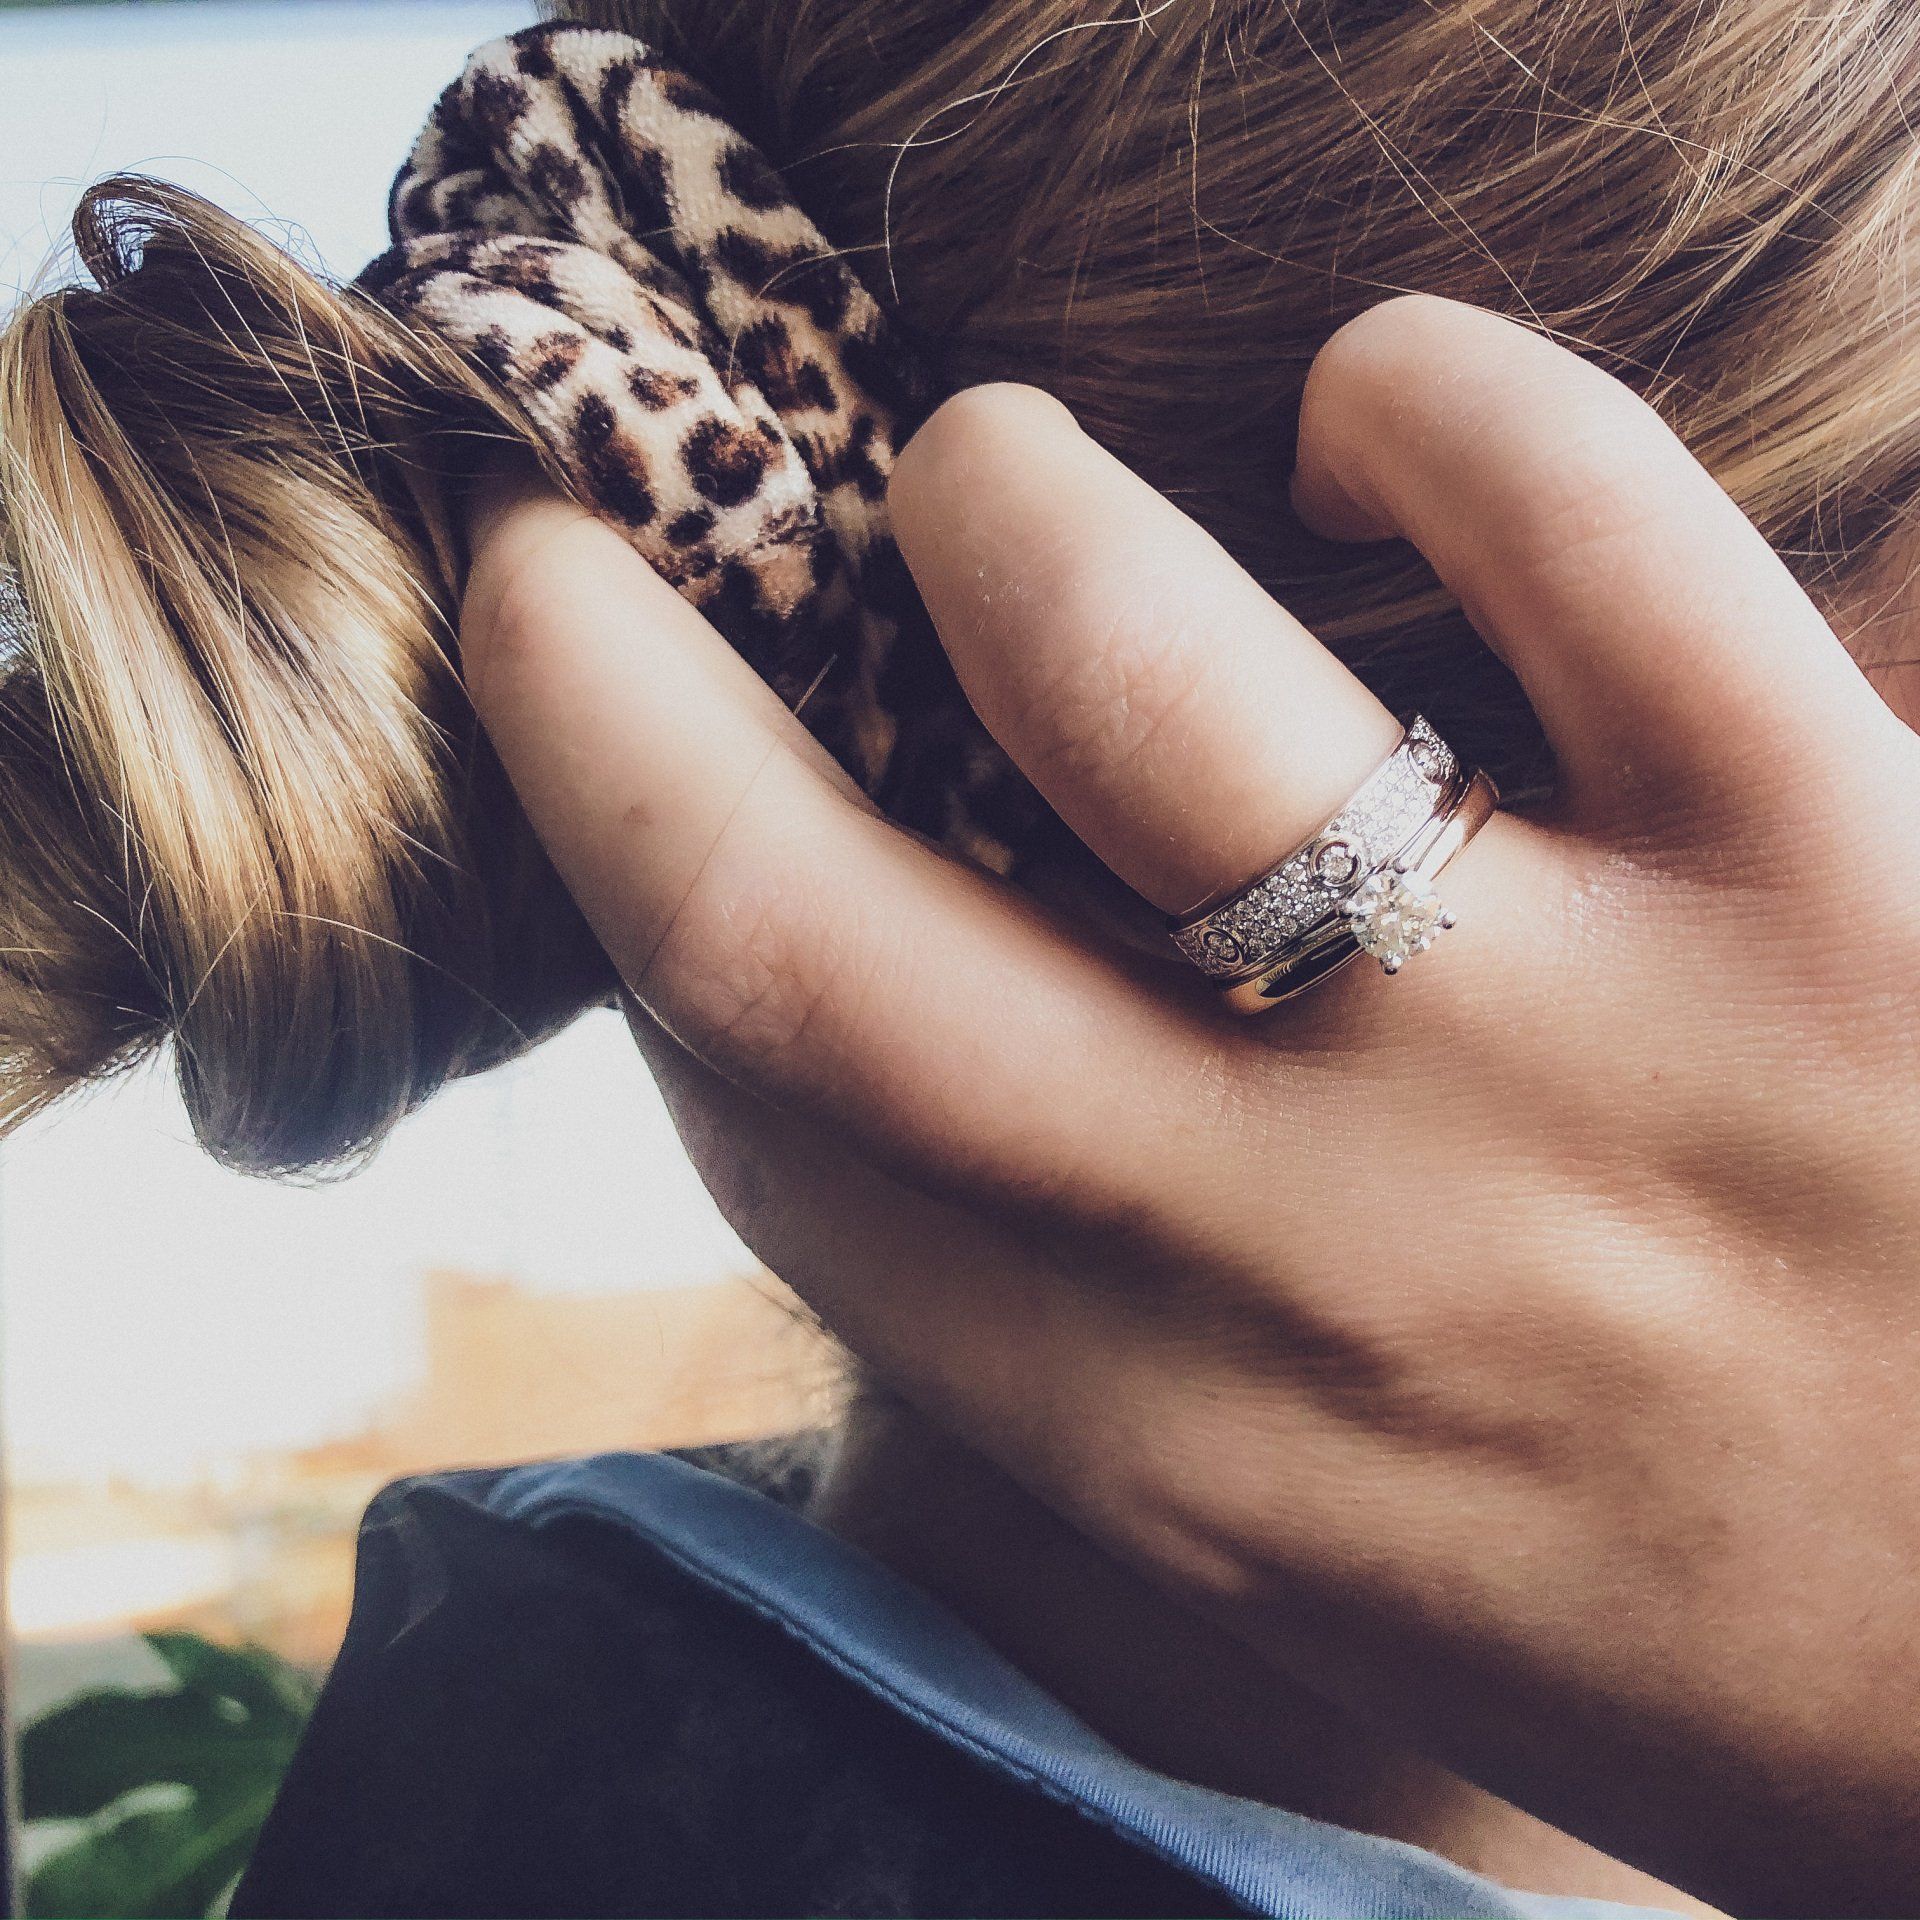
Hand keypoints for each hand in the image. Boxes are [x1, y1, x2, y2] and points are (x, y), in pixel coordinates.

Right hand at [459, 293, 1919, 1917]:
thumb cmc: (1705, 1637)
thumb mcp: (1335, 1552)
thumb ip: (1113, 1333)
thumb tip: (936, 1080)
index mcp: (1164, 1439)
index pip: (777, 1141)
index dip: (634, 930)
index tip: (612, 784)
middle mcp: (1307, 1263)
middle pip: (804, 933)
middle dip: (606, 708)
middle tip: (568, 563)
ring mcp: (1568, 1061)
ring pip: (1128, 669)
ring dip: (995, 507)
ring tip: (990, 473)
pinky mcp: (1841, 877)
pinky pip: (1571, 521)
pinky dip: (1426, 400)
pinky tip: (1374, 424)